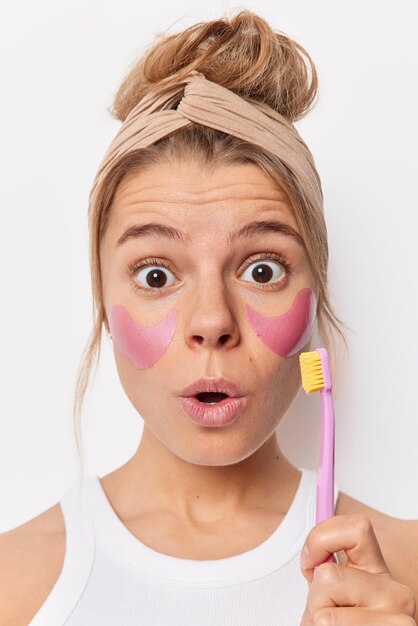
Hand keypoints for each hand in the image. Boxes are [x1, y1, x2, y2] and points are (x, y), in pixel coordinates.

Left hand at [299, 513, 416, 624]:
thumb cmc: (334, 625)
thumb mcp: (326, 594)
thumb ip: (322, 571)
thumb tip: (316, 560)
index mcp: (377, 569)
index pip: (358, 528)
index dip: (322, 538)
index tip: (309, 563)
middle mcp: (396, 593)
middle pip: (330, 577)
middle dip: (316, 599)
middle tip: (326, 614)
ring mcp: (400, 623)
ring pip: (328, 617)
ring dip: (320, 625)